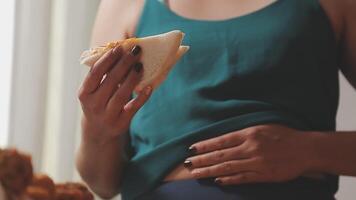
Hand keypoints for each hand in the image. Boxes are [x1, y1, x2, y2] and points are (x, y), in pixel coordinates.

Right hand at [78, 45, 151, 144]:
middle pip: (110, 81)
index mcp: (84, 93)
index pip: (95, 73)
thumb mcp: (94, 91)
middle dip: (124, 64)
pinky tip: (149, 86)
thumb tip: (121, 50)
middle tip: (136, 51)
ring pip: (121, 94)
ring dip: (132, 78)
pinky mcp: (120, 124)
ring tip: (140, 65)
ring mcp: (107, 116)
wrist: (98, 133)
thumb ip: (103, 75)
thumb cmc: (99, 103)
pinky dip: (142, 97)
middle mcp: (93, 105)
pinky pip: (133, 108)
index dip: (108, 59)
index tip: (119, 47)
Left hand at [185, 125, 313, 184]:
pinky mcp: (264, 175)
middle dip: (202, 159)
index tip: (192, 148)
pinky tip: (217, 181)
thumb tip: (223, 140)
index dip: (205, 145)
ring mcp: (256, 163)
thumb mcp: (262, 127)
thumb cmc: (283, 135)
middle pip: (221, 154)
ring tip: (196, 173)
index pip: (221, 140)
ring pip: (228, 167)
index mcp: (249, 134)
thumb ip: (243, 133)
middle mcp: (250, 148)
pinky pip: (243, 178)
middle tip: (187, 163)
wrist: (305, 149)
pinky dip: (229, 180)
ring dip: (210, 171)